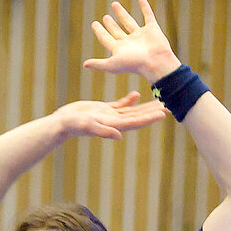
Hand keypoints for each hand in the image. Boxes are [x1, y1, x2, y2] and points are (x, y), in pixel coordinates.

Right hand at [50, 92, 168, 140]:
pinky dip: (129, 100)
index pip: (136, 121)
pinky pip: (120, 105)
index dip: (150, 117)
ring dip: (145, 106)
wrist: (61, 124)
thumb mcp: (88, 126)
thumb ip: (104, 131)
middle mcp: (115, 121)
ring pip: (132, 110)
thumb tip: (119, 136)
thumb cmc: (73, 126)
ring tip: (158, 100)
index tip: (163, 113)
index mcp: (114, 125)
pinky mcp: (103, 109)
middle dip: (153, 111)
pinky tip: (137, 94)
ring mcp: (110, 115)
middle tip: (169, 105)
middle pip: (139, 116)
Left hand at [85, 0, 182, 84]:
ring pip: (129, 22)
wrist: (155, 62)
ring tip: (114, 4)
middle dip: (110, 24)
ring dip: (122, 13)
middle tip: (105, 17)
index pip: (106, 39)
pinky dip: (145, 7)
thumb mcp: (112, 64)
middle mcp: (129, 42)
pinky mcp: (152, 29)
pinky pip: (148, 16)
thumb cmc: (133, 64)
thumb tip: (84, 65)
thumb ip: (99, 63)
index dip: (100, 31)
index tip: (94, 24)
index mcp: (119, 50)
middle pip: (117, 31)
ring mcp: (141, 35)